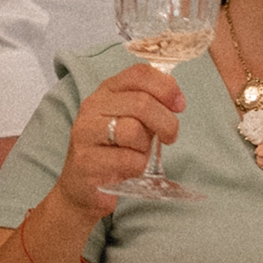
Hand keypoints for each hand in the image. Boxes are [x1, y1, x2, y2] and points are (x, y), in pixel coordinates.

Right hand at [47, 66, 179, 222]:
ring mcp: (86, 133)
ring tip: (139, 154)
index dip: (166, 87)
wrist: (83, 188)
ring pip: (133, 130)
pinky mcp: (86, 161)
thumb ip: (150, 106)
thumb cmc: (113, 152)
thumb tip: (175, 98)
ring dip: (146, 146)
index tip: (179, 106)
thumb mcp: (132, 121)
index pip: (139, 74)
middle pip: (141, 102)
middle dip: (166, 122)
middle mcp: (92, 107)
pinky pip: (128, 159)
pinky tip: (128, 169)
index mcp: (106, 92)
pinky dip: (137, 167)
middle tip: (169, 137)